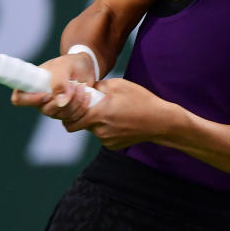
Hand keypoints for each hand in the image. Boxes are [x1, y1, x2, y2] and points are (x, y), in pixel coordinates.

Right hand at [10, 52, 97, 124]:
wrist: (86, 68)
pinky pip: (73, 118)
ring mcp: (53, 108)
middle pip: (46, 110)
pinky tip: (87, 94)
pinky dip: (82, 107)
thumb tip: (60, 103)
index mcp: (33, 84)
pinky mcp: (66, 113)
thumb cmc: (72, 63)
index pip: (19, 98)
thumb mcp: (65, 65)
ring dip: (76, 102)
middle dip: (64, 99)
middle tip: (75, 85)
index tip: (47, 95)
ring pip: (62, 115)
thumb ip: (60, 81)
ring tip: (82, 87)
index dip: (30, 100)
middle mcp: (40, 99)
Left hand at [65, 78, 181, 150]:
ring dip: (96, 121)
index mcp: (98, 114)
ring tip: (111, 111)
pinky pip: (102, 135)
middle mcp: (99, 131)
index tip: (74, 103)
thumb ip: (98, 86)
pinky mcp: (113, 145)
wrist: (160, 121)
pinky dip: (105, 128)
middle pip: (80, 124)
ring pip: (92, 129)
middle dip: (81, 115)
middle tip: (91, 106)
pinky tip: (119, 120)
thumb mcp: (119, 85)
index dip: (69, 112)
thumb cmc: (141, 100)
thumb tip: (86, 88)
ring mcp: (106, 140)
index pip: (70, 120)